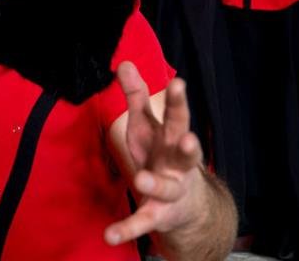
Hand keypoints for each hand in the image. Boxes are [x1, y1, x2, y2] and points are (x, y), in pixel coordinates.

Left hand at [105, 66, 207, 246]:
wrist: (188, 207)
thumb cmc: (162, 155)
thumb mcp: (147, 126)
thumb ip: (137, 96)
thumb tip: (125, 62)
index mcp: (172, 139)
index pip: (176, 117)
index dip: (178, 101)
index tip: (179, 83)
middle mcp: (177, 165)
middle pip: (185, 152)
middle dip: (188, 145)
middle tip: (189, 139)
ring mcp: (170, 190)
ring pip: (165, 187)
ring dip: (154, 184)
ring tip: (141, 180)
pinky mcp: (158, 214)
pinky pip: (142, 221)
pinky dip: (127, 228)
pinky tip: (109, 235)